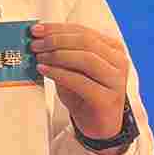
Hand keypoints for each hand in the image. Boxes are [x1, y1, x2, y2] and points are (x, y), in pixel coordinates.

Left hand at [32, 21, 132, 141]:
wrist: (99, 126)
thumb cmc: (85, 95)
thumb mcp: (73, 70)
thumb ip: (62, 54)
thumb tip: (38, 39)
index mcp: (112, 49)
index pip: (83, 31)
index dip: (58, 28)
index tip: (36, 29)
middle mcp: (118, 62)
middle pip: (86, 42)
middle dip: (56, 40)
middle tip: (35, 44)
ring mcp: (116, 81)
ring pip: (86, 58)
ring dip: (58, 55)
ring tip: (39, 57)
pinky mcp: (108, 98)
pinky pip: (81, 81)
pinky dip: (59, 74)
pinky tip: (44, 71)